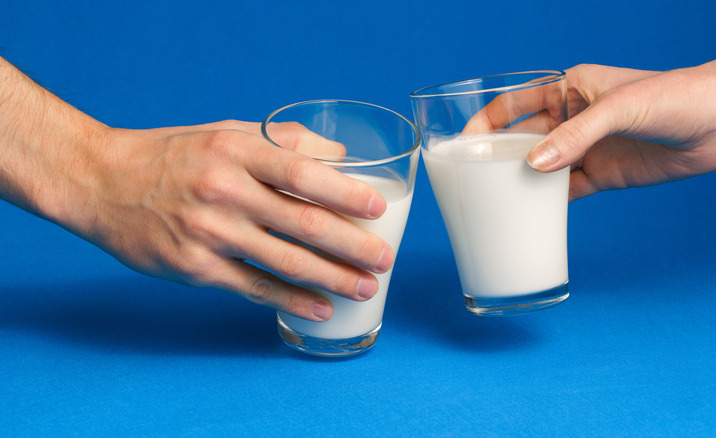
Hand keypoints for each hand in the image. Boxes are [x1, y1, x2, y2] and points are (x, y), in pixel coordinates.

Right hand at [68, 121, 394, 320]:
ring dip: (332, 278)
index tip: (380, 208)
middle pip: (303, 223)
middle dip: (352, 245)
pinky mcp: (195, 267)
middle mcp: (224, 190)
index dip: (346, 193)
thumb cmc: (176, 155)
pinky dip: (293, 299)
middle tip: (385, 260)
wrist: (103, 182)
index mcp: (236, 150)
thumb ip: (284, 140)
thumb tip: (342, 156)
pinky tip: (321, 306)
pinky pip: (255, 287)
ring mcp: (209, 232)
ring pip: (285, 261)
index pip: (303, 173)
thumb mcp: (227, 131)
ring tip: (365, 287)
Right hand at [465, 16, 715, 200]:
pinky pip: (566, 190)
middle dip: (497, 157)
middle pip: (522, 139)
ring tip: (493, 202)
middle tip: (472, 180)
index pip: (514, 103)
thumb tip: (533, 166)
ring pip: (540, 167)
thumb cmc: (676, 96)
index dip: (486, 121)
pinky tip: (530, 214)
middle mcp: (573, 118)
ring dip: (520, 183)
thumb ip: (575, 136)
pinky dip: (548, 202)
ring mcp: (587, 148)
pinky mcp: (603, 174)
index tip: (463, 144)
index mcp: (569, 88)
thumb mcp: (619, 109)